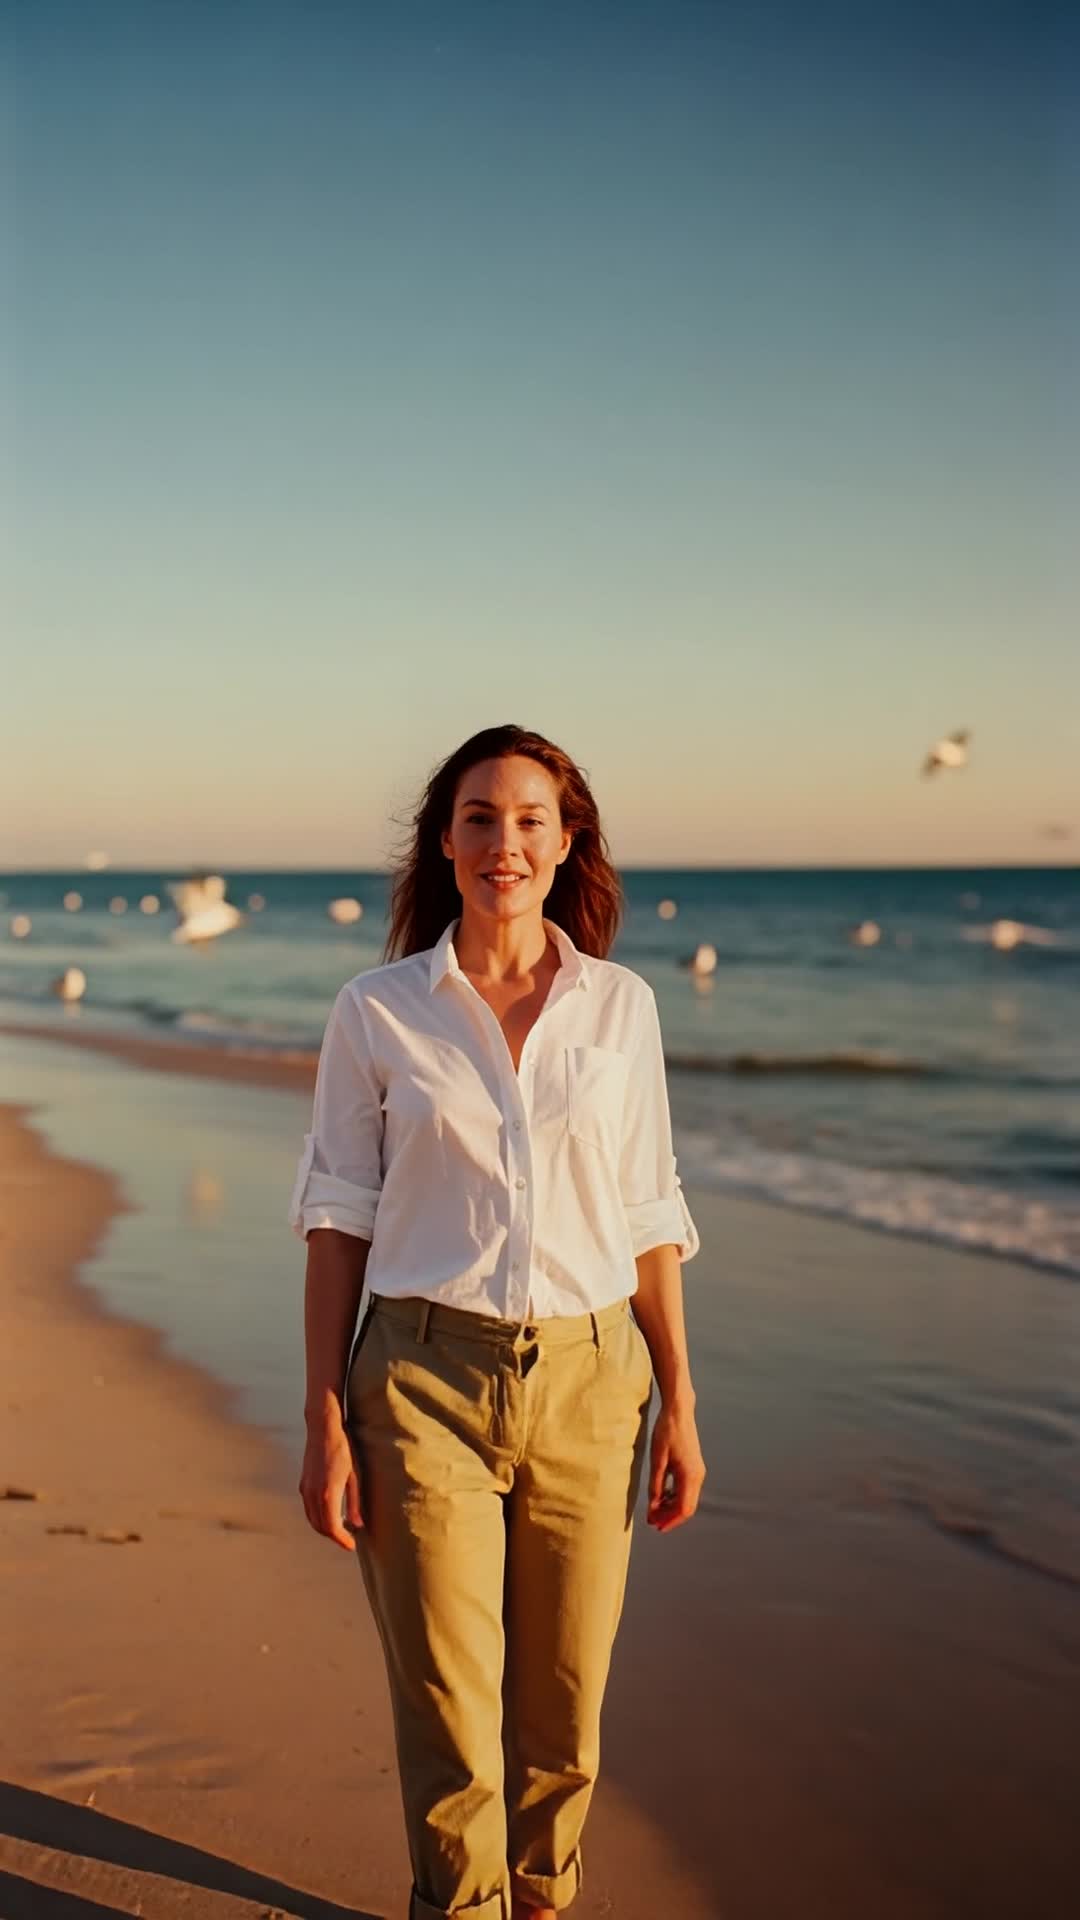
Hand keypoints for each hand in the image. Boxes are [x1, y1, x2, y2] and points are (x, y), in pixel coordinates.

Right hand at [299, 1419, 362, 1549]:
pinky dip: (318, 1517)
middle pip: (320, 1527)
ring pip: (312, 1519)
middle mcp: (313, 1494)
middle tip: (348, 1540)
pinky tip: (330, 1514)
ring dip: (325, 1528)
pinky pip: (309, 1509)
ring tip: (341, 1529)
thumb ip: (355, 1502)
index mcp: (328, 1493)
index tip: (351, 1546)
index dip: (342, 1540)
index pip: (332, 1528)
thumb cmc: (343, 1449)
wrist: (323, 1429)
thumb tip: (358, 1525)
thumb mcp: (354, 1476)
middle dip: (334, 1537)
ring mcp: (305, 1489)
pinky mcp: (303, 1484)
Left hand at [647, 1399, 705, 1531]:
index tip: (655, 1526)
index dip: (670, 1521)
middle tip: (651, 1521)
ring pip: (687, 1499)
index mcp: (690, 1476)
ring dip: (672, 1508)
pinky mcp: (694, 1467)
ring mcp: (698, 1471)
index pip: (683, 1509)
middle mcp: (698, 1476)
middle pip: (687, 1507)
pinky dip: (675, 1497)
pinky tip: (661, 1496)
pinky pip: (687, 1489)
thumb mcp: (657, 1459)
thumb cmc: (667, 1432)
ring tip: (654, 1510)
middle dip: (670, 1517)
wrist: (679, 1411)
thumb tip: (653, 1507)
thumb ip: (655, 1485)